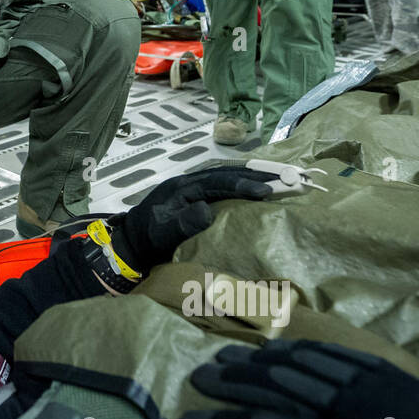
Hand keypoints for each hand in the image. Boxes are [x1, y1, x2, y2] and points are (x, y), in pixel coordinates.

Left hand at [111, 166, 275, 271]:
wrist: (131, 245)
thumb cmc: (146, 241)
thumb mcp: (161, 234)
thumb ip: (183, 223)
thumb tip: (207, 210)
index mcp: (182, 188)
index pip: (218, 181)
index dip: (243, 185)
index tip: (266, 190)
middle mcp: (190, 183)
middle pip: (228, 173)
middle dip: (257, 174)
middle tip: (287, 177)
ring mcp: (194, 189)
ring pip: (228, 177)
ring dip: (254, 178)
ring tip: (282, 180)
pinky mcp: (197, 198)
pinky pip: (225, 187)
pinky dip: (245, 187)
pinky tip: (262, 192)